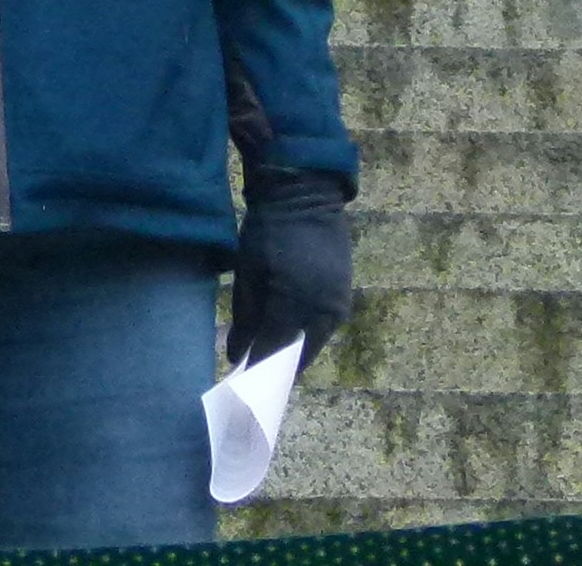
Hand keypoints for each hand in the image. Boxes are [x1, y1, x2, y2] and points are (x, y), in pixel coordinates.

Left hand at [228, 163, 355, 362]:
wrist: (305, 197)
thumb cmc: (266, 232)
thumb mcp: (247, 273)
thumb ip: (244, 319)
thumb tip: (236, 356)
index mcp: (291, 303)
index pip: (271, 351)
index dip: (256, 369)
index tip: (240, 384)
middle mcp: (320, 312)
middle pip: (297, 356)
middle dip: (276, 368)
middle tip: (256, 376)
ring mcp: (337, 306)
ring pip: (314, 344)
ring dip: (294, 353)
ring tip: (271, 356)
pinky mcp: (345, 298)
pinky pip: (325, 329)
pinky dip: (307, 335)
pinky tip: (291, 334)